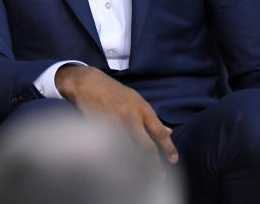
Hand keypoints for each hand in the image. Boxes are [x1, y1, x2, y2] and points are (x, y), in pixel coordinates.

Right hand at [55, 65, 178, 163]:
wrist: (87, 83)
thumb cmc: (113, 91)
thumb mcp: (136, 100)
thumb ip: (151, 118)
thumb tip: (168, 132)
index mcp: (142, 109)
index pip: (159, 133)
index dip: (169, 149)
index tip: (173, 160)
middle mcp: (130, 118)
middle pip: (146, 147)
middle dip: (155, 164)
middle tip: (160, 175)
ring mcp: (115, 125)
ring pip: (130, 151)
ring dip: (137, 164)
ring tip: (142, 175)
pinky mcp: (100, 130)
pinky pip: (113, 148)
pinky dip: (119, 158)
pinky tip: (122, 165)